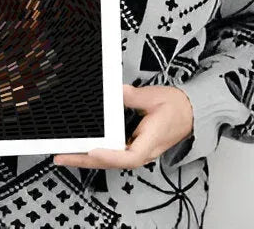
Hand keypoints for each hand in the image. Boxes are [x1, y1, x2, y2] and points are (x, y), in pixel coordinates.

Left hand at [53, 83, 193, 169]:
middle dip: (85, 160)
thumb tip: (115, 90)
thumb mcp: (154, 97)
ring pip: (111, 161)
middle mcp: (144, 151)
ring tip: (65, 154)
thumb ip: (132, 96)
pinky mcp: (135, 147)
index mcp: (151, 141)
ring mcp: (139, 151)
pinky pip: (114, 154)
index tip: (92, 150)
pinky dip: (97, 153)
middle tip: (62, 155)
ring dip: (88, 158)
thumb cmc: (177, 107)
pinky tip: (83, 149)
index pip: (129, 156)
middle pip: (112, 162)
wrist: (191, 112)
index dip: (109, 155)